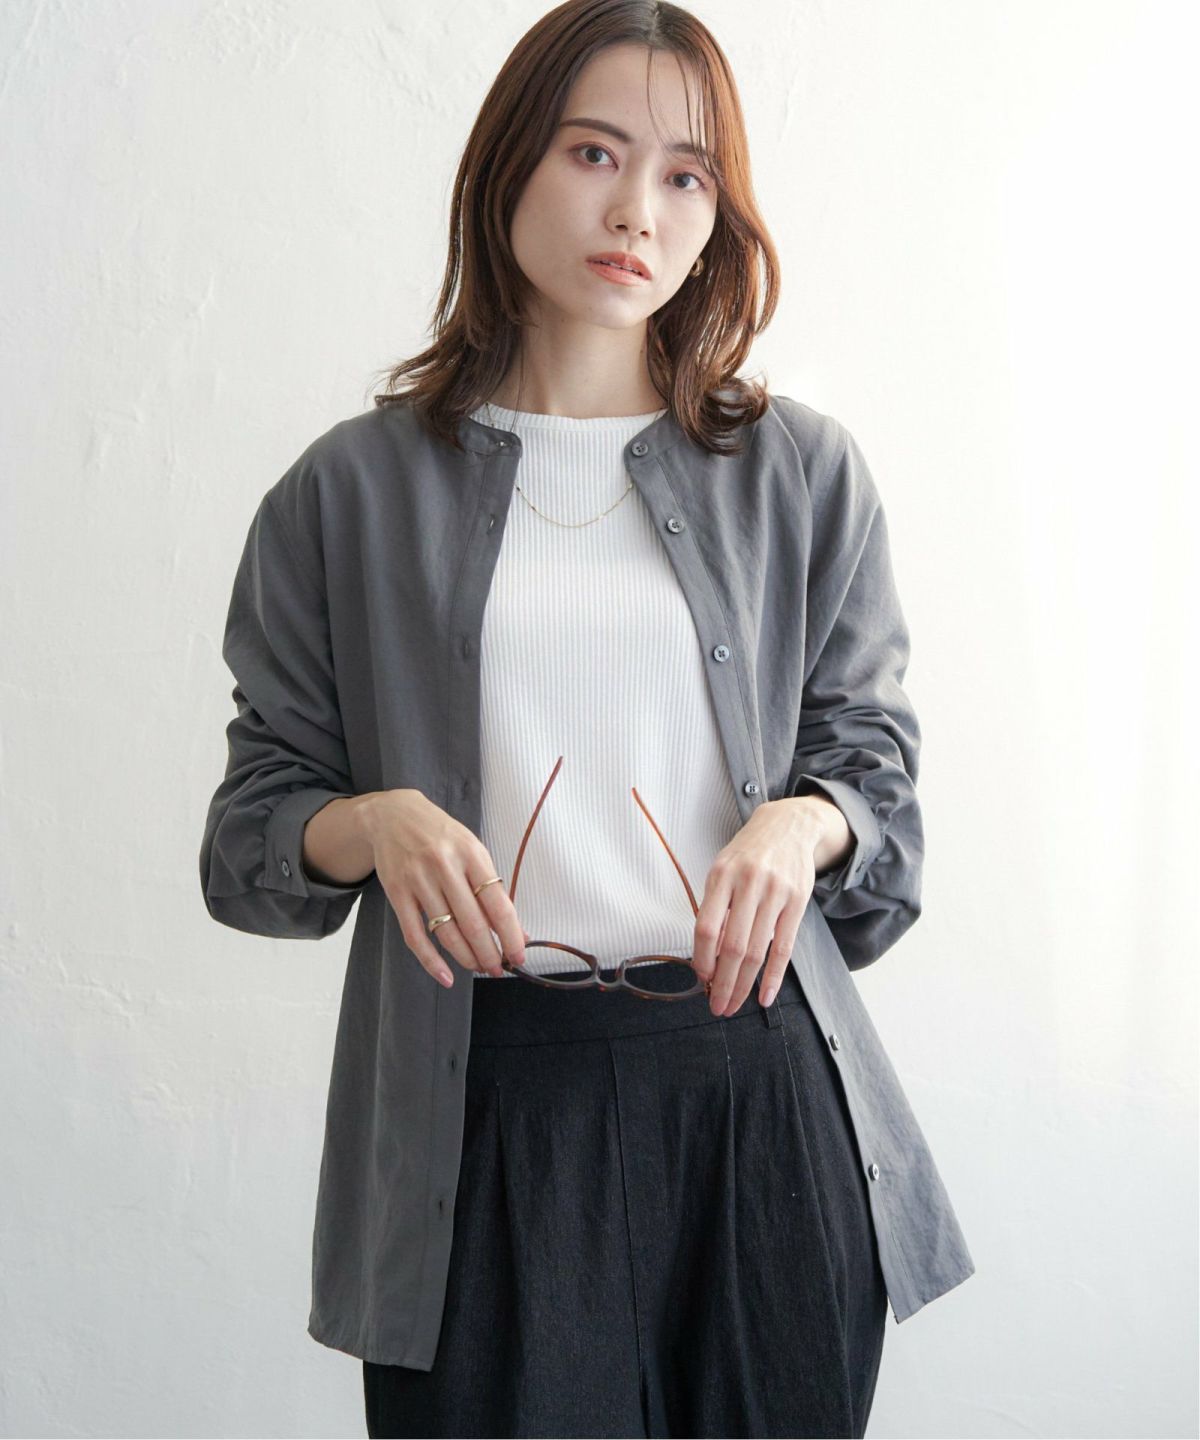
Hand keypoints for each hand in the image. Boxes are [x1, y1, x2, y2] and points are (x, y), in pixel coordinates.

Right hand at [362, 790, 529, 986]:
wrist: (394, 815)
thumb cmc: (441, 835)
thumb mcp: (472, 851)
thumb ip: (492, 889)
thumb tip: (516, 930)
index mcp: (471, 854)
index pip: (498, 904)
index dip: (511, 936)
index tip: (519, 956)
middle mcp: (445, 866)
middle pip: (473, 924)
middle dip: (489, 954)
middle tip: (497, 969)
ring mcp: (418, 880)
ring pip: (447, 933)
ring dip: (466, 958)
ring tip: (478, 968)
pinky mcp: (397, 893)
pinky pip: (415, 935)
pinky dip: (431, 961)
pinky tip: (446, 976)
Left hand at [691, 798, 829, 1015]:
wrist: (788, 827)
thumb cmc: (748, 854)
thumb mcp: (723, 870)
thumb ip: (716, 908)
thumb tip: (710, 956)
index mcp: (722, 875)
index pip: (707, 926)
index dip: (702, 958)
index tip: (701, 979)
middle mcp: (749, 883)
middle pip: (733, 945)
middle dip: (723, 982)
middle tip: (716, 1006)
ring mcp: (776, 893)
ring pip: (758, 951)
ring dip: (744, 984)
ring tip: (734, 1004)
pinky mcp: (798, 902)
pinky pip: (784, 948)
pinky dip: (774, 977)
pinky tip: (765, 996)